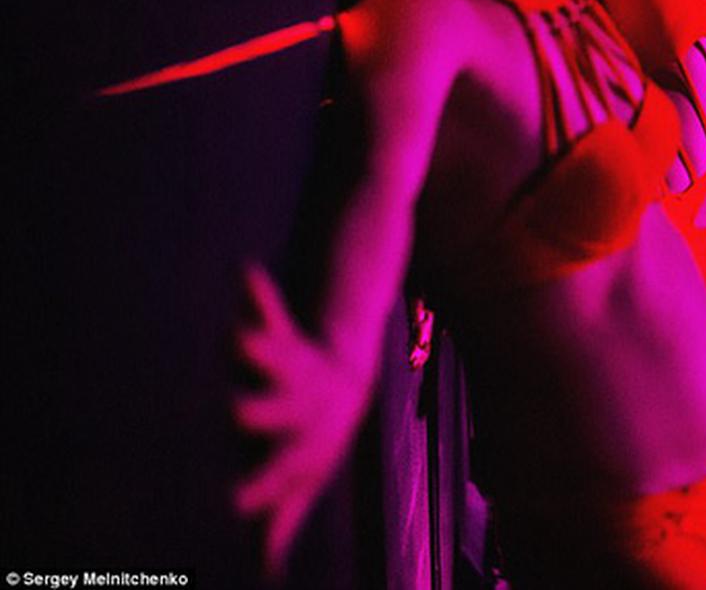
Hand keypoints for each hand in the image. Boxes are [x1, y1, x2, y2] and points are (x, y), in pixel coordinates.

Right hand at [232, 264, 375, 580]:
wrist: (348, 379)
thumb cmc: (316, 438)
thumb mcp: (303, 481)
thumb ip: (281, 523)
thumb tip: (266, 574)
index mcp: (302, 445)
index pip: (280, 470)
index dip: (262, 487)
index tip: (233, 503)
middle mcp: (300, 406)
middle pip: (276, 411)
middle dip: (258, 412)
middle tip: (232, 410)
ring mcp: (293, 369)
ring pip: (275, 358)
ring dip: (257, 348)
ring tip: (236, 335)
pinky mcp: (284, 334)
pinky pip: (272, 311)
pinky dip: (259, 293)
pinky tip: (246, 272)